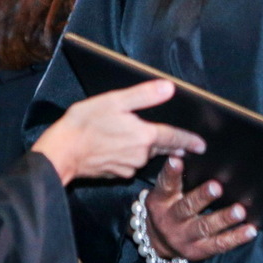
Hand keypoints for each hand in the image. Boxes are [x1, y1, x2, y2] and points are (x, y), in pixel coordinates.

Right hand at [30, 80, 202, 184]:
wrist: (61, 153)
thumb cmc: (84, 124)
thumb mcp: (114, 101)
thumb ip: (144, 95)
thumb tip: (169, 88)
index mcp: (144, 136)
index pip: (174, 137)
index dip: (188, 140)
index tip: (201, 145)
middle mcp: (140, 155)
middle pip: (161, 148)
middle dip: (171, 145)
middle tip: (182, 144)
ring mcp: (128, 167)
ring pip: (145, 156)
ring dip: (148, 149)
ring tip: (144, 139)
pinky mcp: (116, 174)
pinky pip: (130, 163)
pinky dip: (131, 155)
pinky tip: (121, 147)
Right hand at [143, 155, 257, 261]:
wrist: (157, 242)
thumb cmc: (168, 207)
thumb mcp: (165, 194)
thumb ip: (178, 178)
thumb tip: (197, 152)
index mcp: (161, 201)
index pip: (166, 185)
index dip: (171, 173)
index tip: (177, 160)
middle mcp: (170, 219)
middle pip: (186, 207)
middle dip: (202, 197)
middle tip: (216, 187)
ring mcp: (184, 237)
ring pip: (204, 227)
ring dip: (223, 219)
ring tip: (239, 211)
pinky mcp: (198, 251)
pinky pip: (218, 244)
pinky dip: (236, 238)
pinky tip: (250, 230)